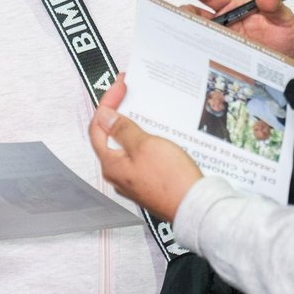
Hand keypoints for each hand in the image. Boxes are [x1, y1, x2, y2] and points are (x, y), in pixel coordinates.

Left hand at [89, 75, 202, 221]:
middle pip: (111, 136)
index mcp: (111, 164)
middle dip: (120, 112)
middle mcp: (118, 174)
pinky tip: (158, 132)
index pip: (98, 126)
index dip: (108, 102)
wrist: (195, 207)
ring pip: (127, 146)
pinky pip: (142, 155)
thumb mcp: (145, 145)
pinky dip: (146, 139)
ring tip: (146, 108)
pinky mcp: (149, 182)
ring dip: (134, 125)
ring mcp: (134, 179)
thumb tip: (106, 116)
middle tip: (131, 92)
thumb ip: (123, 130)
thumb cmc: (171, 180)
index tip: (121, 86)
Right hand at [181, 0, 293, 69]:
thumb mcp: (283, 18)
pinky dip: (195, 58)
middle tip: (180, 17)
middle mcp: (223, 23)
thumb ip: (273, 2)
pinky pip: (204, 58)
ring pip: (196, 37)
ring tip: (181, 39)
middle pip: (195, 16)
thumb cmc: (287, 37)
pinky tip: (191, 61)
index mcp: (234, 7)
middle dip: (184, 14)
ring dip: (186, 36)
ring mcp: (220, 43)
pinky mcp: (221, 61)